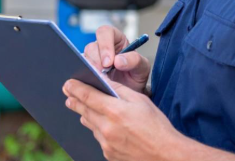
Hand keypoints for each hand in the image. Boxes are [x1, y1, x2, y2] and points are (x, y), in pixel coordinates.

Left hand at [63, 79, 189, 160]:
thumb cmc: (157, 127)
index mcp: (115, 111)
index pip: (87, 96)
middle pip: (84, 111)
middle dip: (75, 101)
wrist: (166, 155)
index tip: (68, 84)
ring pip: (90, 125)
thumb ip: (119, 90)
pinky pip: (98, 138)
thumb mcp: (140, 101)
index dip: (75, 89)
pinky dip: (99, 130)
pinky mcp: (108, 154)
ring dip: (87, 116)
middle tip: (68, 96)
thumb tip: (103, 80)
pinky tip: (106, 127)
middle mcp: (107, 128)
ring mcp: (106, 143)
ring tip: (86, 109)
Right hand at [83, 25, 150, 92]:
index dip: (105, 45)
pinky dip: (85, 78)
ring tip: (101, 81)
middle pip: (91, 47)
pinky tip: (93, 85)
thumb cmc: (136, 75)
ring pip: (84, 60)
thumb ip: (135, 60)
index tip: (109, 62)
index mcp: (115, 39)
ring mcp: (92, 59)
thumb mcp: (142, 67)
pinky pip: (80, 71)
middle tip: (104, 75)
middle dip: (97, 62)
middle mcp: (101, 47)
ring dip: (91, 71)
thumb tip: (118, 61)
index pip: (105, 32)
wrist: (132, 92)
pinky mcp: (86, 71)